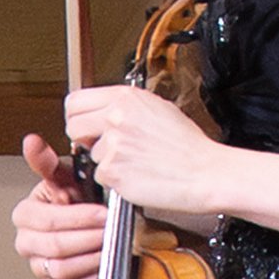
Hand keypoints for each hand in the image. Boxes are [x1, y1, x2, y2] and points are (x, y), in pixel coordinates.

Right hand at [12, 168, 109, 278]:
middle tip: (111, 229)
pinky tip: (104, 260)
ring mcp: (39, 266)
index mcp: (24, 215)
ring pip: (63, 269)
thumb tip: (31, 141)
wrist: (86, 217)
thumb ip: (45, 160)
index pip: (48, 221)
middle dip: (88, 237)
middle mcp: (26, 243)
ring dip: (91, 256)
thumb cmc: (75, 195)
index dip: (78, 218)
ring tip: (110, 243)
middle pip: (56, 247)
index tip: (102, 212)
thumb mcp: (63, 174)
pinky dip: (90, 276)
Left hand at [63, 78, 236, 229]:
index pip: (76, 100)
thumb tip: (104, 111)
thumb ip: (126, 107)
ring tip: (134, 163)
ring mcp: (112, 144)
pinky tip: (136, 176)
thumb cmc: (188, 145)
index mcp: (126, 98)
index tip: (84, 124)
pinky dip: (115, 180)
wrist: (205, 172)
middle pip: (73, 126)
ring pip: (90, 155)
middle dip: (83, 139)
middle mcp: (116, 117)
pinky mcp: (113, 171)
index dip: (77, 115)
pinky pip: (100, 177)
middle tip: (99, 146)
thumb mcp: (158, 108)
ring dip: (105, 162)